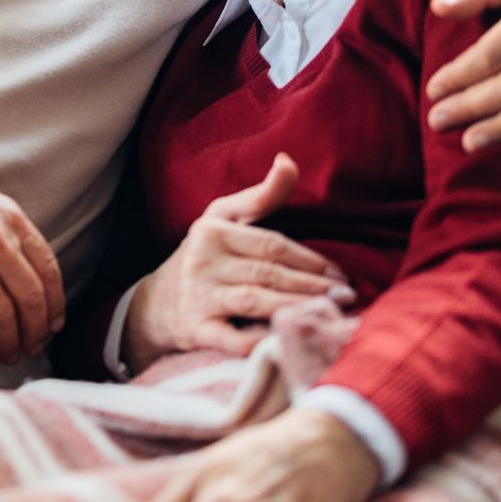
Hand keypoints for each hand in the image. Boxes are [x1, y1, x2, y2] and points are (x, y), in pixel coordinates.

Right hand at [0, 164, 64, 365]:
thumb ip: (18, 236)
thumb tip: (35, 277)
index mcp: (15, 224)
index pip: (48, 272)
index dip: (56, 304)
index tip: (55, 324)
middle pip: (29, 300)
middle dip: (36, 331)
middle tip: (34, 347)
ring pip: (2, 317)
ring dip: (9, 343)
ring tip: (10, 355)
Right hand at [124, 154, 352, 372]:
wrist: (155, 304)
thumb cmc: (203, 255)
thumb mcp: (223, 218)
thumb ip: (260, 195)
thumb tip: (288, 160)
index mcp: (213, 230)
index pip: (271, 245)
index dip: (309, 259)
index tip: (339, 273)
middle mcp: (203, 261)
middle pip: (268, 273)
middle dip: (311, 285)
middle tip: (345, 295)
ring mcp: (198, 297)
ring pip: (256, 302)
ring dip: (297, 308)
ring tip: (330, 314)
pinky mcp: (196, 330)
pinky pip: (233, 339)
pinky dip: (261, 340)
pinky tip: (289, 339)